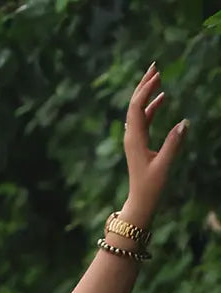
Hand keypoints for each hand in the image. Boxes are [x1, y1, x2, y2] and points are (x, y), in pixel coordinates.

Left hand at [123, 61, 187, 226]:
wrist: (140, 201)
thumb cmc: (151, 186)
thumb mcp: (164, 165)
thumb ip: (174, 144)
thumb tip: (185, 122)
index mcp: (135, 139)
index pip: (137, 107)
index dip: (146, 89)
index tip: (158, 74)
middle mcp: (131, 136)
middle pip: (134, 104)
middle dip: (144, 84)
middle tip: (155, 66)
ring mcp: (134, 139)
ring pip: (138, 110)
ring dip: (147, 93)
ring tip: (157, 77)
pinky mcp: (138, 143)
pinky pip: (143, 119)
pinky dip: (151, 107)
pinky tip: (161, 98)